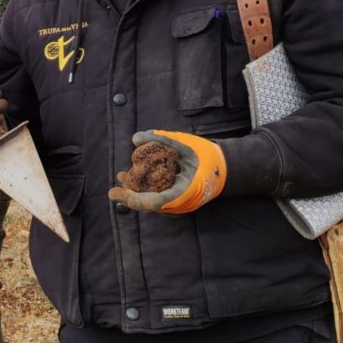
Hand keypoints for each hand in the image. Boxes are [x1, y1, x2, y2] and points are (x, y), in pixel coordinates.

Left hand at [108, 130, 226, 214]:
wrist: (228, 167)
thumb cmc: (207, 155)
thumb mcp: (185, 143)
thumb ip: (161, 138)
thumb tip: (135, 138)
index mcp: (185, 191)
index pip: (155, 202)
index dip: (135, 199)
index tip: (118, 194)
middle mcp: (181, 202)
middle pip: (150, 204)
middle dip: (130, 195)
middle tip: (115, 187)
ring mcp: (181, 203)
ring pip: (154, 202)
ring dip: (136, 192)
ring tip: (123, 178)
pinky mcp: (180, 200)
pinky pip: (160, 198)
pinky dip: (146, 190)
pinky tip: (137, 179)